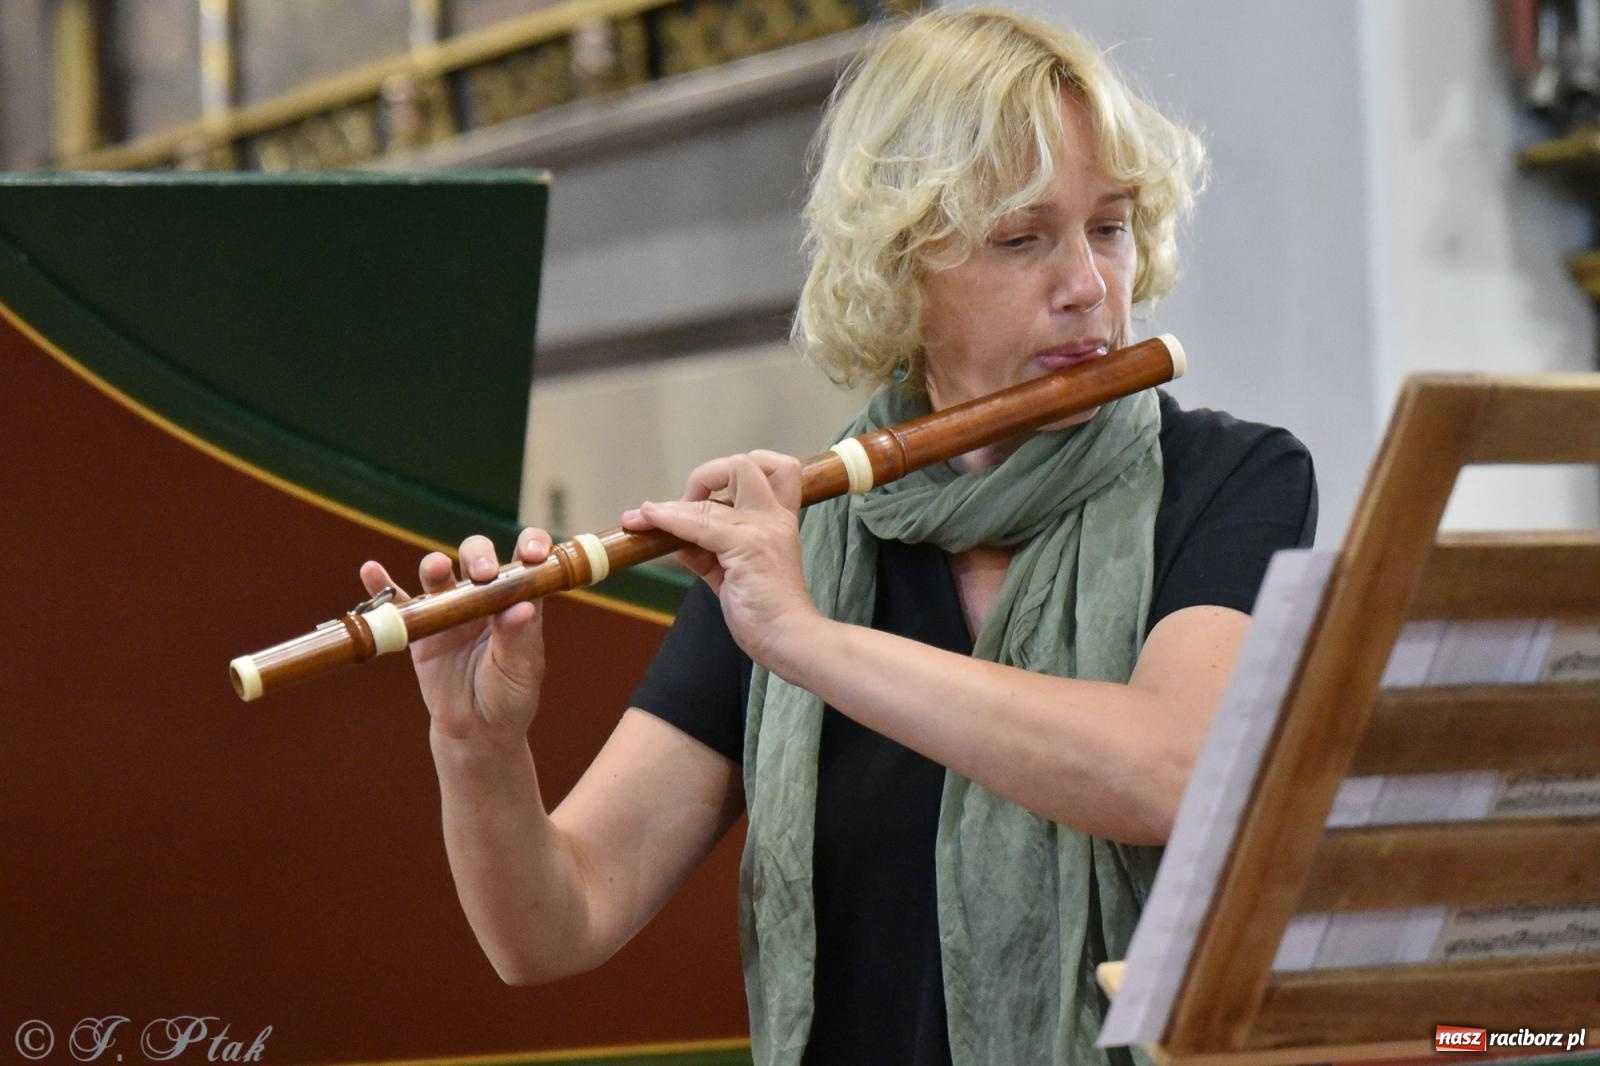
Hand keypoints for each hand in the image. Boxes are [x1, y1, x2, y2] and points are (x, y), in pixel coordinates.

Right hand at [359, 529, 550, 745]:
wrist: (475, 730)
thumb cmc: (508, 697)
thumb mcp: (518, 670)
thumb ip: (516, 638)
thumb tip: (523, 606)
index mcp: (516, 601)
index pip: (527, 562)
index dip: (530, 545)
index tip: (531, 551)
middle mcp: (483, 598)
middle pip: (478, 558)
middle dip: (479, 557)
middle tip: (482, 574)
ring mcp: (449, 610)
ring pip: (439, 574)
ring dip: (435, 565)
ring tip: (437, 569)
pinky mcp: (420, 629)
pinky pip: (399, 604)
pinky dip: (382, 587)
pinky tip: (371, 571)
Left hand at [621, 450, 822, 667]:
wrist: (789, 640)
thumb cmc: (766, 613)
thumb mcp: (732, 574)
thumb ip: (707, 552)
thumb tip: (675, 539)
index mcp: (779, 521)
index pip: (776, 469)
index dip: (739, 470)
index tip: (711, 496)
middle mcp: (774, 518)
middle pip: (748, 463)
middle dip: (710, 473)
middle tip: (688, 503)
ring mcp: (762, 529)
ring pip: (716, 492)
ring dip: (674, 503)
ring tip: (644, 516)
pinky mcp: (748, 546)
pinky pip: (700, 522)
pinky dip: (669, 518)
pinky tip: (647, 520)